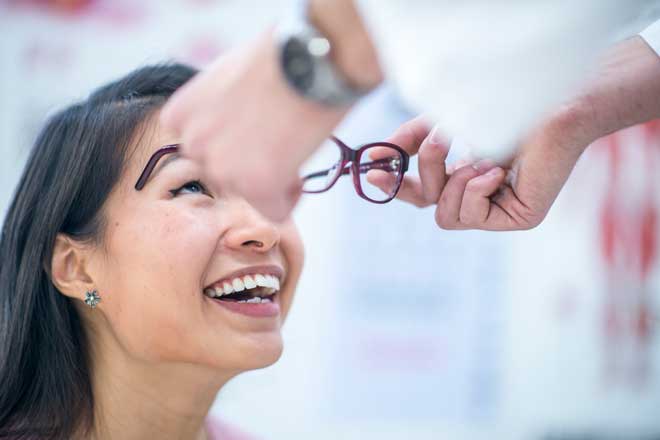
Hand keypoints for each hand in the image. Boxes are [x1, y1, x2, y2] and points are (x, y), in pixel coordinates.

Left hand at [161, 31, 347, 220]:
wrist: (311, 57)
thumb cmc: (279, 56)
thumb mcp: (228, 75)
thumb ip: (217, 109)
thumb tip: (233, 130)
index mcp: (180, 115)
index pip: (203, 149)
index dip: (233, 143)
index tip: (257, 130)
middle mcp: (194, 143)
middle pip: (224, 173)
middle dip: (251, 164)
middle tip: (280, 138)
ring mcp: (223, 167)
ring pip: (248, 193)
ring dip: (272, 179)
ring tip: (293, 146)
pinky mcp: (256, 186)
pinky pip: (275, 211)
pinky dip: (290, 198)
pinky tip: (300, 170)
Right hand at [373, 36, 659, 230]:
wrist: (552, 105)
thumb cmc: (504, 110)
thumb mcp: (446, 123)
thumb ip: (412, 140)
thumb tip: (379, 157)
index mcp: (463, 175)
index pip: (420, 192)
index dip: (394, 186)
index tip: (373, 173)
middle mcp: (479, 196)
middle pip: (426, 205)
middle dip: (423, 176)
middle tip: (434, 143)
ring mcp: (499, 210)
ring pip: (445, 215)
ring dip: (452, 180)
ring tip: (478, 154)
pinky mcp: (518, 218)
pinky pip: (471, 216)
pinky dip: (475, 189)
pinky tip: (495, 170)